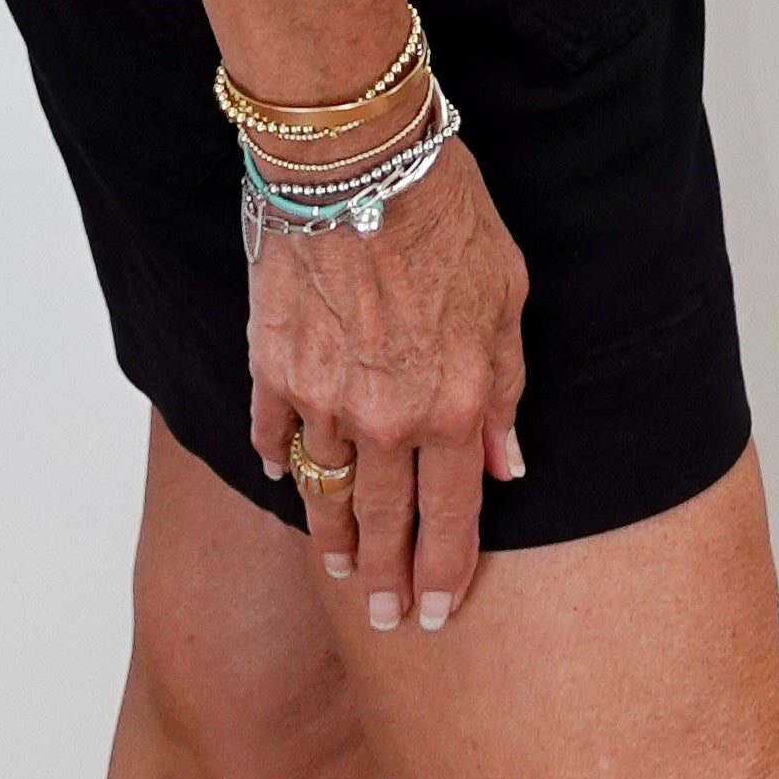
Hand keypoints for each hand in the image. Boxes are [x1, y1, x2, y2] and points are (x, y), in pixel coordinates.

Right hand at [248, 135, 528, 632]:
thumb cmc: (444, 214)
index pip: (452, 519)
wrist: (358, 160)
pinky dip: (279, 460)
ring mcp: (320, 397)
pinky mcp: (272, 365)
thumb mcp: (506, 299)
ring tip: (341, 568)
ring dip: (333, 535)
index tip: (439, 613)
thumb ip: (504, 390)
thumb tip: (505, 465)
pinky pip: (273, 433)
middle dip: (388, 579)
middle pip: (383, 522)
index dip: (447, 573)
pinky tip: (284, 476)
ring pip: (324, 490)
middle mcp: (384, 419)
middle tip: (386, 618)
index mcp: (450, 407)